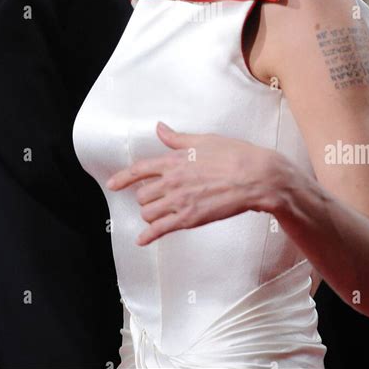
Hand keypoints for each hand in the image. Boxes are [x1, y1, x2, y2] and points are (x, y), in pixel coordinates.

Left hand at [106, 122, 290, 245]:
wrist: (256, 177)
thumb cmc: (234, 155)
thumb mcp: (203, 140)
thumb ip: (177, 139)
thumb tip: (160, 128)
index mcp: (174, 161)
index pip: (140, 170)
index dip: (122, 178)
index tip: (112, 184)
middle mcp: (172, 181)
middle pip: (142, 194)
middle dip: (146, 197)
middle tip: (155, 198)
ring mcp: (180, 201)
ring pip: (148, 212)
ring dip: (150, 213)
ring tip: (159, 213)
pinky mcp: (190, 219)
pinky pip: (160, 229)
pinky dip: (148, 236)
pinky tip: (143, 240)